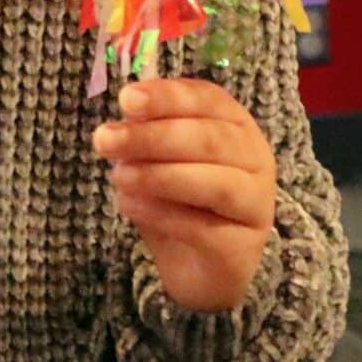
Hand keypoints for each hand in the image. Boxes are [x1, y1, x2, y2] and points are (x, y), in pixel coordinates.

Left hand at [92, 77, 275, 313]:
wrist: (196, 264)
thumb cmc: (180, 198)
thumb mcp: (158, 156)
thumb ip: (147, 131)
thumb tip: (127, 114)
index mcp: (236, 124)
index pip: (208, 98)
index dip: (167, 96)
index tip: (126, 98)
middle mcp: (255, 159)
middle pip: (209, 139)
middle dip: (152, 137)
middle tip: (105, 139)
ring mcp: (256, 204)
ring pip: (214, 183)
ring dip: (158, 176)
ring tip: (118, 175)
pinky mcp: (242, 247)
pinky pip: (202, 227)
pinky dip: (160, 213)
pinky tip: (128, 205)